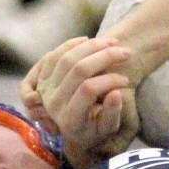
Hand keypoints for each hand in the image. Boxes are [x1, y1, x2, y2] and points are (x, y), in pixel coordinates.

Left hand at [21, 36, 139, 168]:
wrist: (76, 126)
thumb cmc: (96, 127)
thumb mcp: (108, 128)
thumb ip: (112, 113)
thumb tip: (116, 93)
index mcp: (69, 120)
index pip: (88, 89)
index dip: (109, 80)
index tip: (126, 80)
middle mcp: (52, 104)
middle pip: (78, 70)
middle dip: (105, 56)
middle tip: (126, 52)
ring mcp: (45, 90)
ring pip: (67, 58)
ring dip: (91, 46)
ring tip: (113, 43)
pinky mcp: (42, 78)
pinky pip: (55, 55)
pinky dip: (72, 44)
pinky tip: (89, 40)